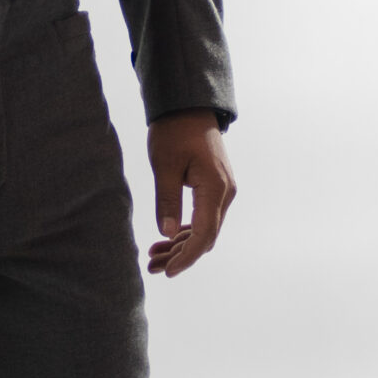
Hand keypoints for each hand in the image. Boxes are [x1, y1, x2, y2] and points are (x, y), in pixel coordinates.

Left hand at [146, 110, 234, 277]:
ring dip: (181, 245)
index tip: (168, 271)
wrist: (188, 107)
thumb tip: (166, 233)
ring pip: (204, 229)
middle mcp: (225, 193)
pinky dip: (185, 231)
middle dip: (180, 255)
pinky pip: (204, 217)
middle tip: (151, 266)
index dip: (187, 257)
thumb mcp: (164, 166)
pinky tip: (165, 239)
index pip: (204, 234)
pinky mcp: (215, 188)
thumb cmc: (174, 132)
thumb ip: (167, 200)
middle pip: (205, 236)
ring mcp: (223, 190)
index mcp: (215, 188)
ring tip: (153, 256)